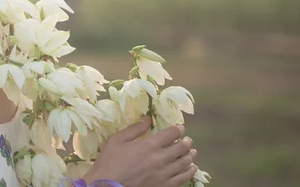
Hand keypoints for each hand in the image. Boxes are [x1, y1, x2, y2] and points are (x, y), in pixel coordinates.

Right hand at [82, 117, 197, 186]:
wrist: (107, 186)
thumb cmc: (110, 161)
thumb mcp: (117, 140)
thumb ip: (135, 129)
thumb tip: (148, 119)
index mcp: (149, 145)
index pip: (171, 134)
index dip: (178, 129)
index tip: (180, 127)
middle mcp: (160, 159)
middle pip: (181, 148)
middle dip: (186, 142)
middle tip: (188, 140)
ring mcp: (164, 174)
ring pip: (184, 164)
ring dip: (190, 156)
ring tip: (192, 152)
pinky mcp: (164, 186)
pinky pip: (182, 179)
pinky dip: (189, 173)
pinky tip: (192, 169)